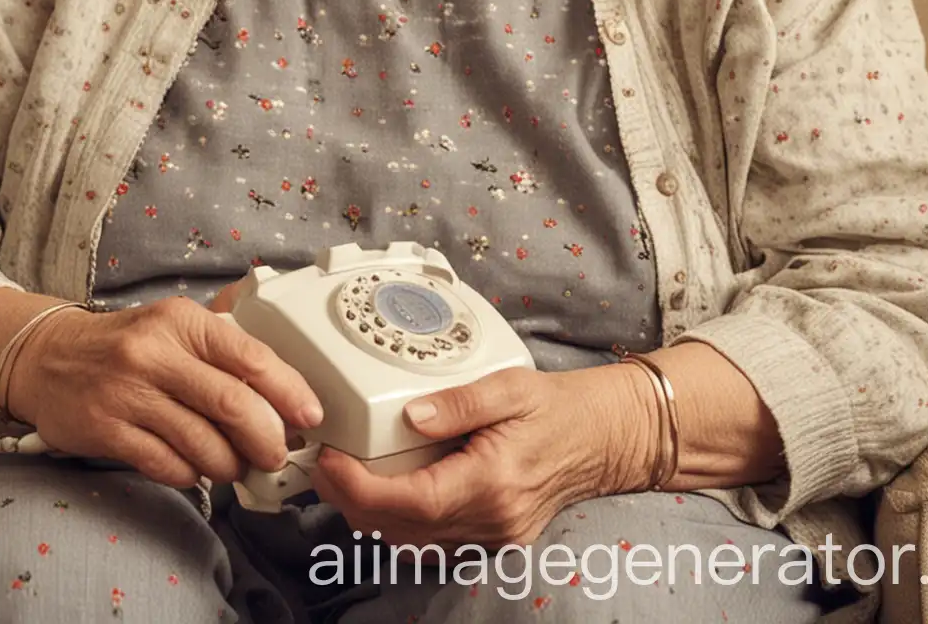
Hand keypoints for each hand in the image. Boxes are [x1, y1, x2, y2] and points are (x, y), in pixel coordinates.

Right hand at [5, 295, 323, 487]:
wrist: (47, 358)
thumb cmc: (125, 344)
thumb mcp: (173, 325)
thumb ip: (222, 348)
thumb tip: (283, 388)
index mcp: (181, 320)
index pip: (250, 355)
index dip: (289, 391)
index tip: (309, 415)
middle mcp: (155, 352)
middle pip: (233, 405)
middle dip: (267, 439)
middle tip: (276, 454)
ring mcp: (128, 393)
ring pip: (203, 444)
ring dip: (230, 464)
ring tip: (234, 465)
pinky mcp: (108, 430)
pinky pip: (168, 465)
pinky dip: (191, 474)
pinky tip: (194, 467)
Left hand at [308, 362, 658, 548]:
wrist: (604, 438)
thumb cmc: (557, 407)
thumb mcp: (509, 386)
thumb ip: (457, 402)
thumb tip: (410, 414)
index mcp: (493, 480)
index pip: (411, 501)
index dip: (360, 488)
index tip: (331, 462)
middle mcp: (492, 518)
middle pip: (403, 528)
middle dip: (352, 501)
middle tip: (323, 465)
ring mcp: (494, 535)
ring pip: (414, 542)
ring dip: (371, 516)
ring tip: (343, 477)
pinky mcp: (494, 537)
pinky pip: (434, 541)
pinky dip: (401, 522)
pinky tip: (384, 494)